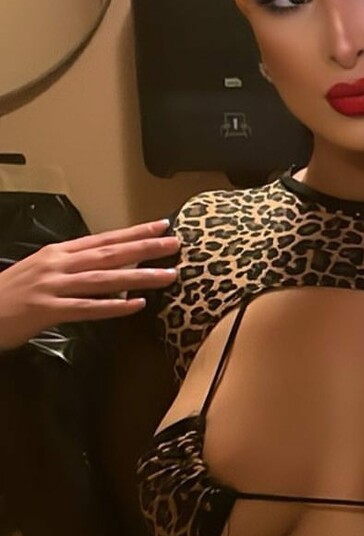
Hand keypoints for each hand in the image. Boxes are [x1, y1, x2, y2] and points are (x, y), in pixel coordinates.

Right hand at [0, 221, 180, 352]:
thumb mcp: (39, 273)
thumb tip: (102, 269)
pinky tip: (136, 306)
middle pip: (109, 253)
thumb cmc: (8, 296)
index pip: (103, 239)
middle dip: (145, 247)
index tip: (161, 225)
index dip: (133, 233)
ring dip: (139, 276)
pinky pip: (86, 308)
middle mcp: (57, 264)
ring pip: (104, 279)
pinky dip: (113, 307)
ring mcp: (52, 286)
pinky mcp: (47, 310)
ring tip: (168, 275)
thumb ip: (70, 269)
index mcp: (57, 253)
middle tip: (175, 243)